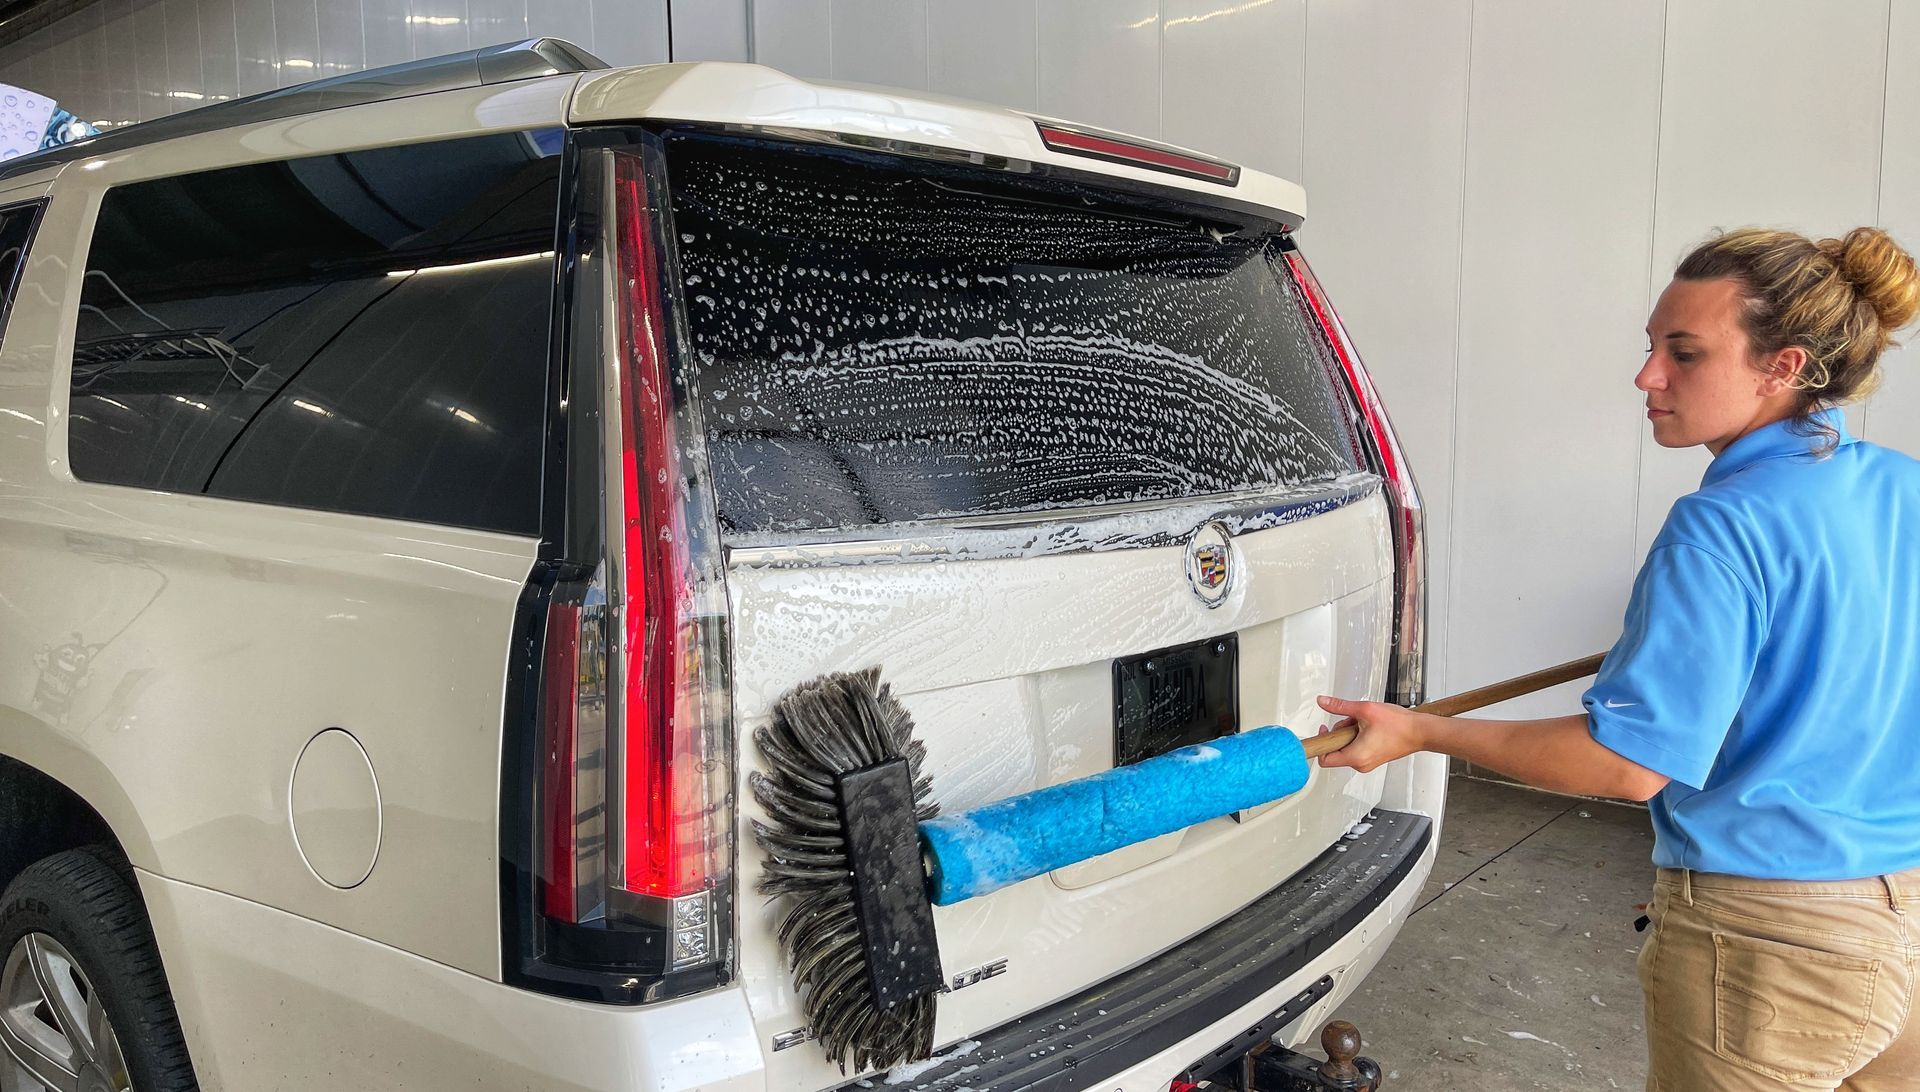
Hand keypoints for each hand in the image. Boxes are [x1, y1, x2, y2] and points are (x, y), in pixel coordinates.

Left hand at [1313, 696, 1428, 772]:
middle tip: (1351, 720)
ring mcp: (1367, 763)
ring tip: (1364, 722)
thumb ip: (1340, 706)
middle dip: (1340, 732)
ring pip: (1347, 747)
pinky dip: (1358, 736)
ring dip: (1350, 732)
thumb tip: (1324, 702)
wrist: (1420, 732)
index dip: (1321, 743)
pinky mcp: (1373, 758)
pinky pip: (1357, 748)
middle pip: (1336, 750)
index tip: (1324, 730)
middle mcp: (1360, 764)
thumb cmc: (1399, 726)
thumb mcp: (1364, 710)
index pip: (1324, 759)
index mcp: (1355, 757)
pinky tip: (1369, 726)